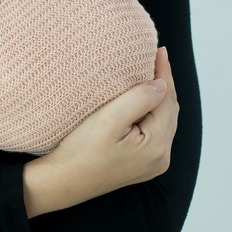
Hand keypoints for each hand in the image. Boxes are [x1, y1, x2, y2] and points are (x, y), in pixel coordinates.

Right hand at [23, 46, 178, 217]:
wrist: (62, 181)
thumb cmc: (80, 150)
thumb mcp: (108, 119)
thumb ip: (139, 99)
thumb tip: (161, 84)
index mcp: (156, 146)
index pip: (167, 100)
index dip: (164, 73)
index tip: (160, 49)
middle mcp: (161, 157)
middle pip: (169, 111)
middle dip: (164, 83)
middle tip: (156, 58)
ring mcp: (153, 164)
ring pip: (164, 121)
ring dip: (159, 98)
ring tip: (150, 74)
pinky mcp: (143, 165)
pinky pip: (155, 132)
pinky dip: (152, 113)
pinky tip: (143, 101)